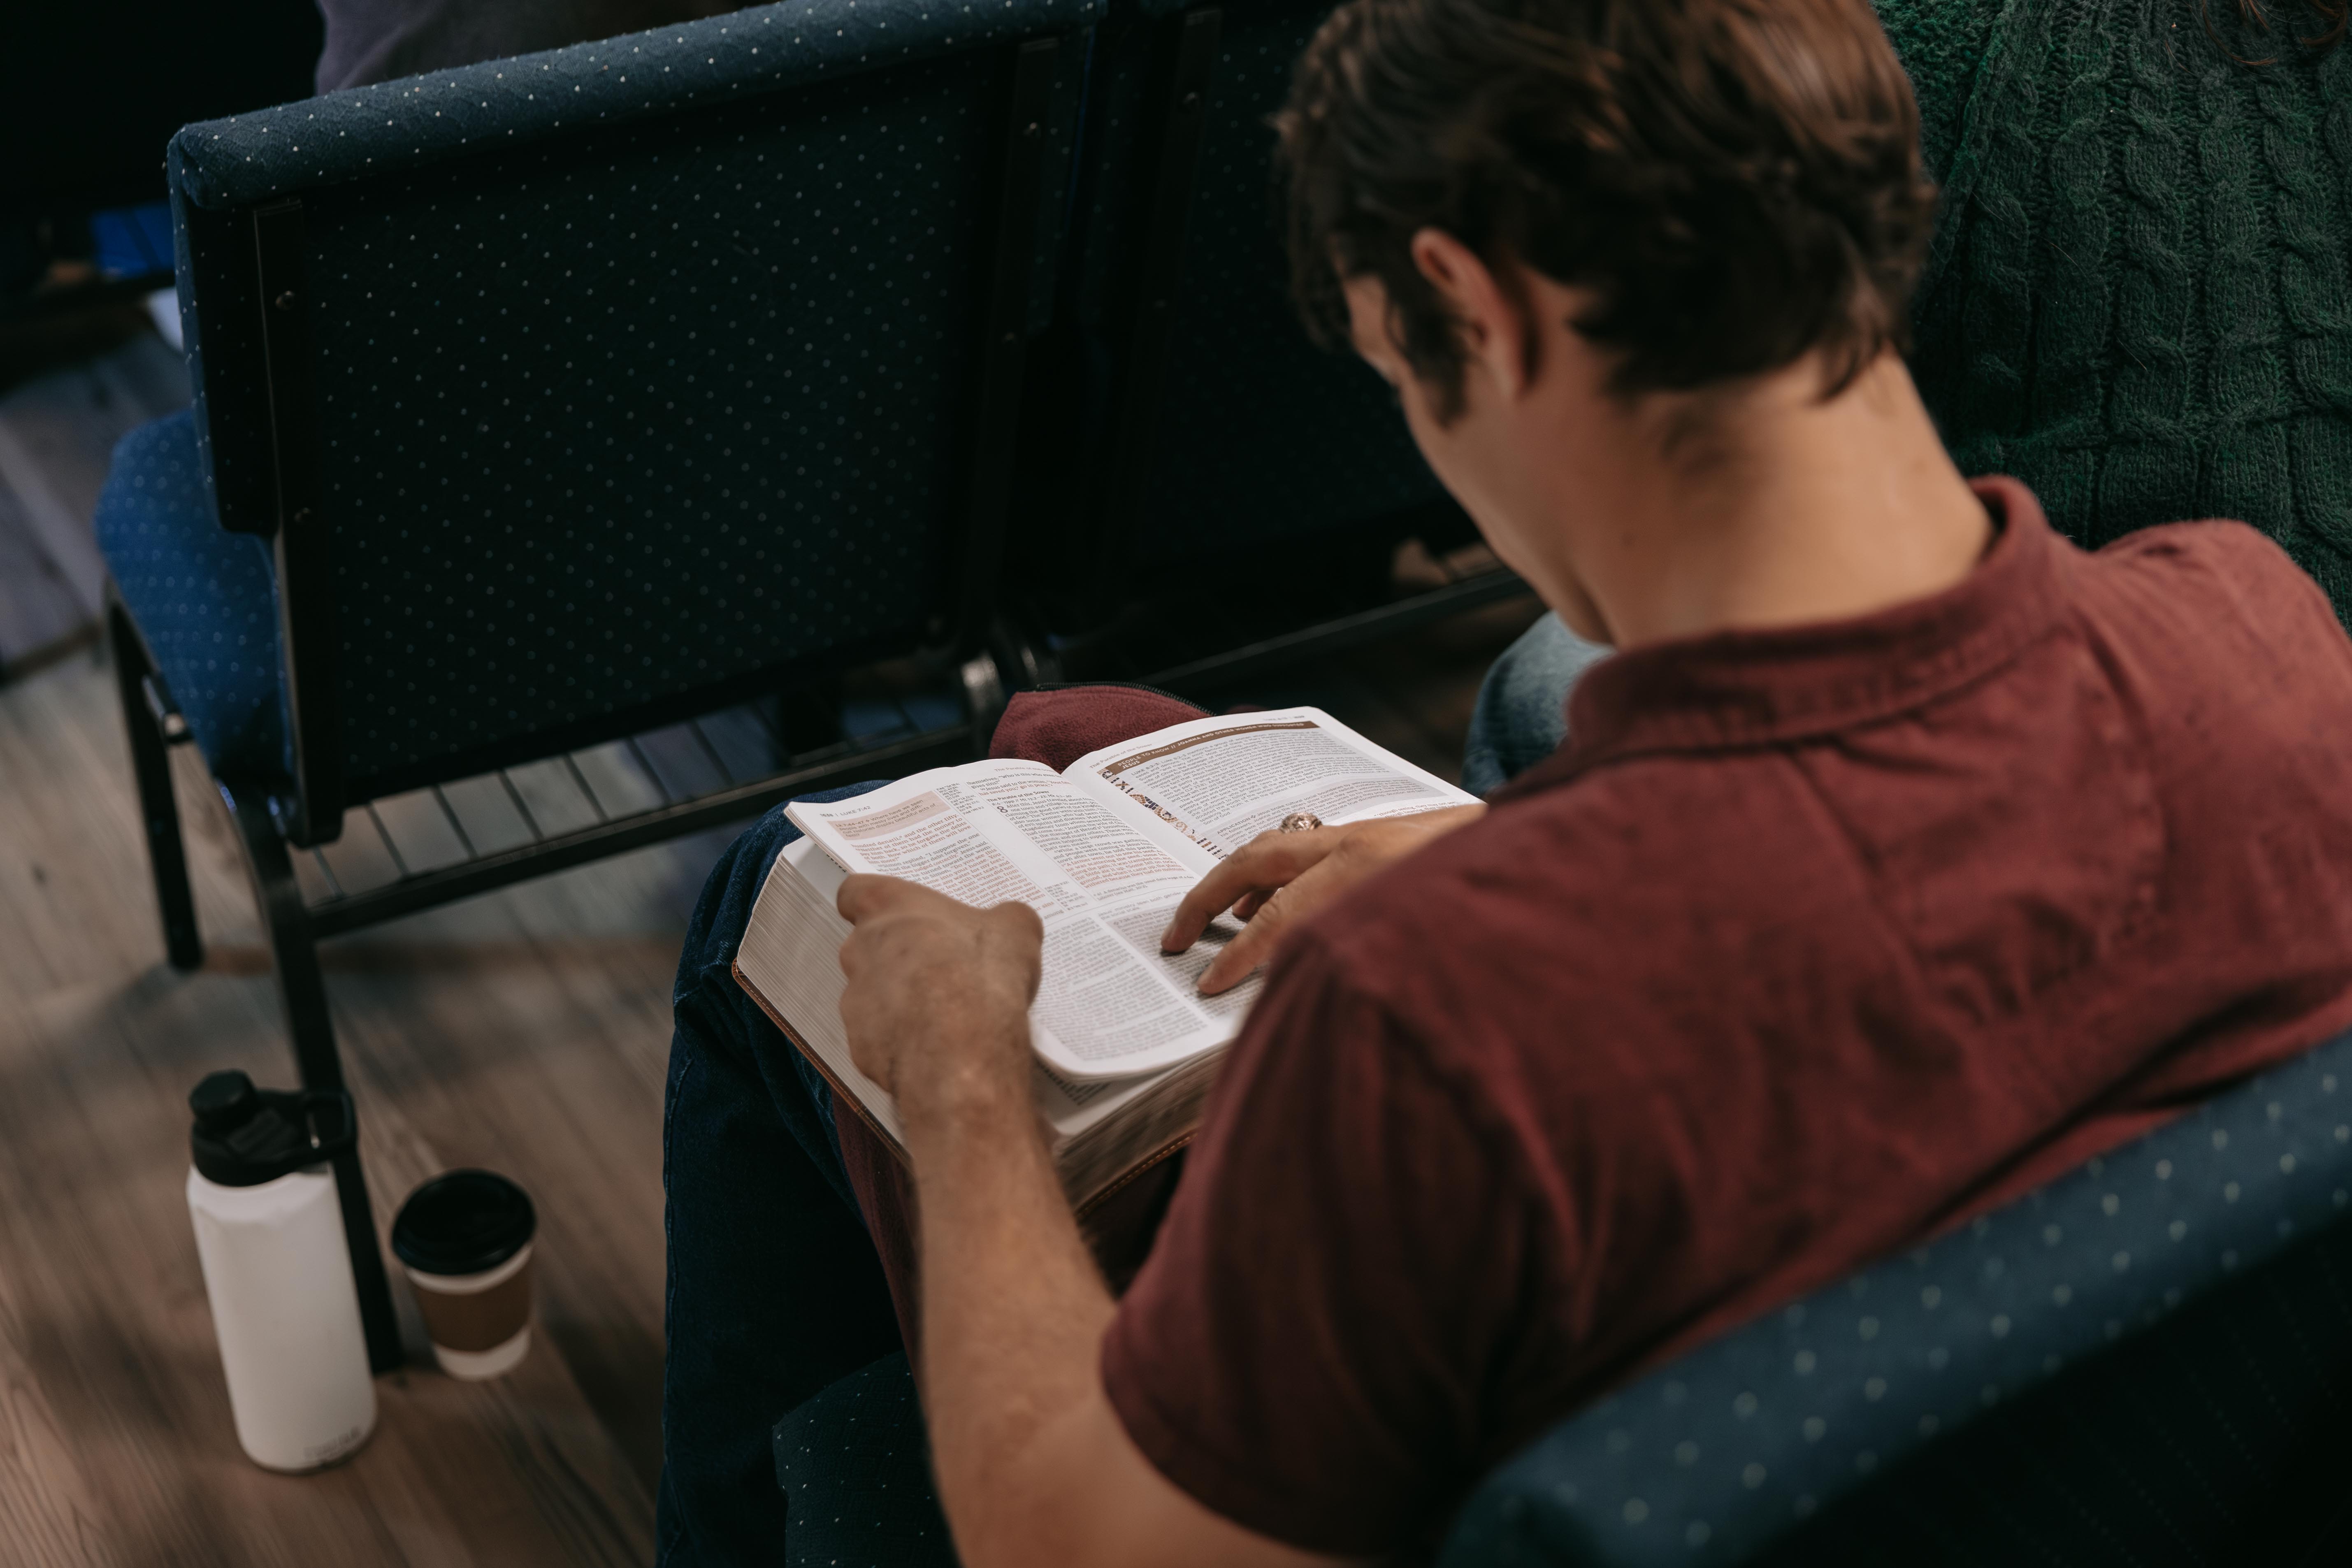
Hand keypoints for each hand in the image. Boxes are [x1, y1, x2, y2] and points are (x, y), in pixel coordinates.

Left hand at [836, 875, 1043, 1123]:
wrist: (961, 1052)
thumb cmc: (979, 976)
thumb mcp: (1016, 930)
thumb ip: (1003, 919)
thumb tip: (1009, 923)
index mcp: (887, 909)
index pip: (856, 891)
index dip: (876, 902)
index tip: (899, 912)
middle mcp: (859, 951)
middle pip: (869, 946)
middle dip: (901, 956)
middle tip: (943, 966)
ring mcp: (855, 1002)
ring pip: (874, 995)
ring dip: (902, 1001)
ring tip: (948, 1013)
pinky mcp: (861, 1047)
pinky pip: (881, 1038)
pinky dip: (904, 1040)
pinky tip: (939, 1046)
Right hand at [1159, 804, 1485, 993]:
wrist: (1571, 850)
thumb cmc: (1509, 910)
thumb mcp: (1440, 945)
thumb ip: (1375, 968)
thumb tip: (1313, 998)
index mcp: (1366, 869)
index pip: (1280, 918)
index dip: (1240, 957)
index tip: (1207, 988)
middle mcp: (1364, 843)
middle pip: (1260, 861)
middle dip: (1209, 898)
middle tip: (1174, 937)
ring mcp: (1376, 834)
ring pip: (1286, 847)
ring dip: (1243, 881)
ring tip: (1218, 919)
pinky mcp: (1394, 835)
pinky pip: (1318, 851)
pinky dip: (1284, 876)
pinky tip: (1279, 902)